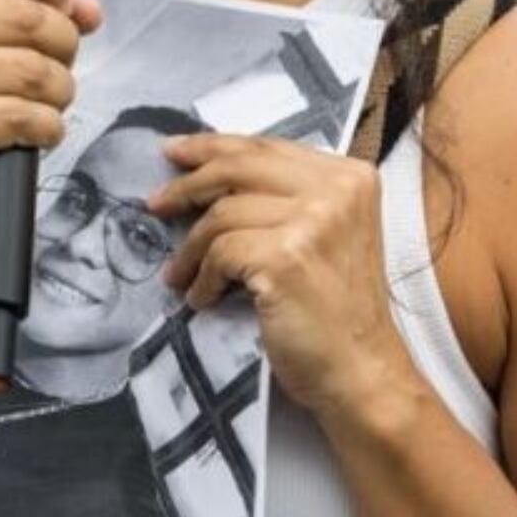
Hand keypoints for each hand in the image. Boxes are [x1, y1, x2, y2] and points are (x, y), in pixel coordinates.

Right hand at [0, 0, 100, 237]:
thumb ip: (23, 10)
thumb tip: (87, 10)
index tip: (62, 11)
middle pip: (31, 18)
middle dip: (64, 49)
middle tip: (54, 73)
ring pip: (34, 71)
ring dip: (58, 95)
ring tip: (43, 107)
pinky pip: (22, 117)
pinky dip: (46, 128)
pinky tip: (34, 134)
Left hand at [152, 135, 407, 414]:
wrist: (360, 370)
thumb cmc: (337, 311)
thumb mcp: (324, 234)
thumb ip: (286, 198)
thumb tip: (207, 173)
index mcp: (350, 176)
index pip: (266, 145)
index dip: (213, 147)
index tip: (176, 153)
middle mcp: (337, 190)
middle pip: (239, 166)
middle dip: (188, 183)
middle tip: (155, 202)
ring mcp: (314, 221)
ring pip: (222, 213)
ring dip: (191, 247)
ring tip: (180, 273)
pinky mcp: (286, 257)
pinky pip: (220, 253)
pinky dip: (203, 278)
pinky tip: (203, 298)